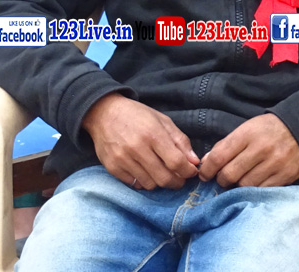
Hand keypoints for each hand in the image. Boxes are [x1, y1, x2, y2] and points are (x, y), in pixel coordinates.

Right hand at [82, 93, 199, 189]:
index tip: (191, 172)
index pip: (176, 162)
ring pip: (150, 184)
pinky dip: (143, 181)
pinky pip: (134, 184)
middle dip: (177, 182)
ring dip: (160, 182)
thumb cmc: (137, 115)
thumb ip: (180, 141)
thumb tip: (194, 162)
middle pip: (164, 178)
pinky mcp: (112, 168)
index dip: (188, 171)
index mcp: (153, 134)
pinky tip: (145, 171)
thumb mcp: (162, 121)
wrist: (103, 113)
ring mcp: (123, 159)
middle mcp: (137, 148)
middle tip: (179, 179)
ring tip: (161, 173)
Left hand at [198, 113, 298, 187]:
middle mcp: (261, 148)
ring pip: (244, 185)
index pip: (219, 156)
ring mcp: (274, 163)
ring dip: (237, 186)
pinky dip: (253, 189)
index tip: (204, 175)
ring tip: (239, 180)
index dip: (207, 169)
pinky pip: (261, 190)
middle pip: (230, 174)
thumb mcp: (246, 129)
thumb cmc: (269, 129)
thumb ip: (226, 145)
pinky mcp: (285, 175)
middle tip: (222, 179)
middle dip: (221, 179)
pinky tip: (253, 183)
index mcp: (247, 134)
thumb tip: (205, 162)